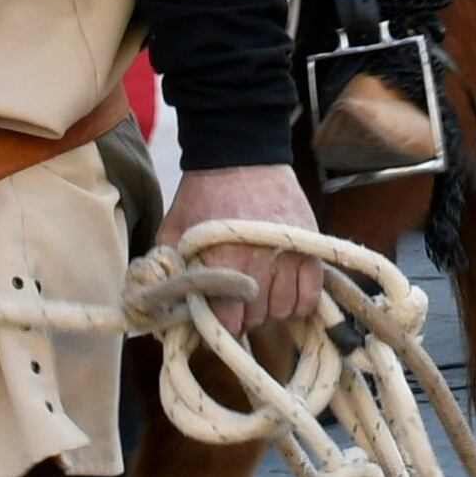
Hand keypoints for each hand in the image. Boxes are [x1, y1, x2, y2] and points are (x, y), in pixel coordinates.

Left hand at [161, 162, 322, 337]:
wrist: (241, 154)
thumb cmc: (202, 196)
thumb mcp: (173, 231)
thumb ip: (166, 273)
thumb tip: (165, 314)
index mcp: (222, 261)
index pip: (226, 322)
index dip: (217, 322)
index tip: (213, 312)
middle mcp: (259, 262)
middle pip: (254, 319)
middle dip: (241, 314)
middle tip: (232, 296)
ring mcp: (289, 256)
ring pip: (281, 311)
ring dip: (268, 307)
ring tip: (257, 288)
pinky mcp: (310, 249)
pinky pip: (310, 298)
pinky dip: (296, 301)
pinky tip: (282, 289)